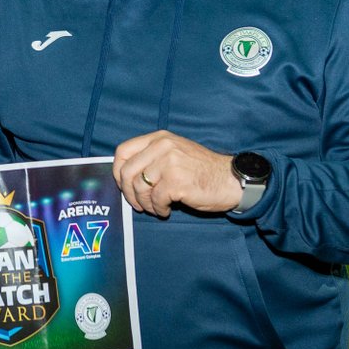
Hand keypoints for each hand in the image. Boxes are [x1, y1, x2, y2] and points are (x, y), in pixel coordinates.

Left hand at [113, 130, 241, 216]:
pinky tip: (167, 209)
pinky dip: (158, 209)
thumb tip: (125, 176)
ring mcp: (169, 163)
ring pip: (140, 188)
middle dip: (128, 193)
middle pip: (127, 172)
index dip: (118, 171)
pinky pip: (155, 200)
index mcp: (159, 138)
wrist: (230, 179)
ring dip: (145, 204)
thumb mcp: (175, 152)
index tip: (123, 185)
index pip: (123, 151)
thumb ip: (152, 157)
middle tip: (138, 204)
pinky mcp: (176, 181)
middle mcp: (162, 147)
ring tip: (156, 207)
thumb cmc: (202, 170)